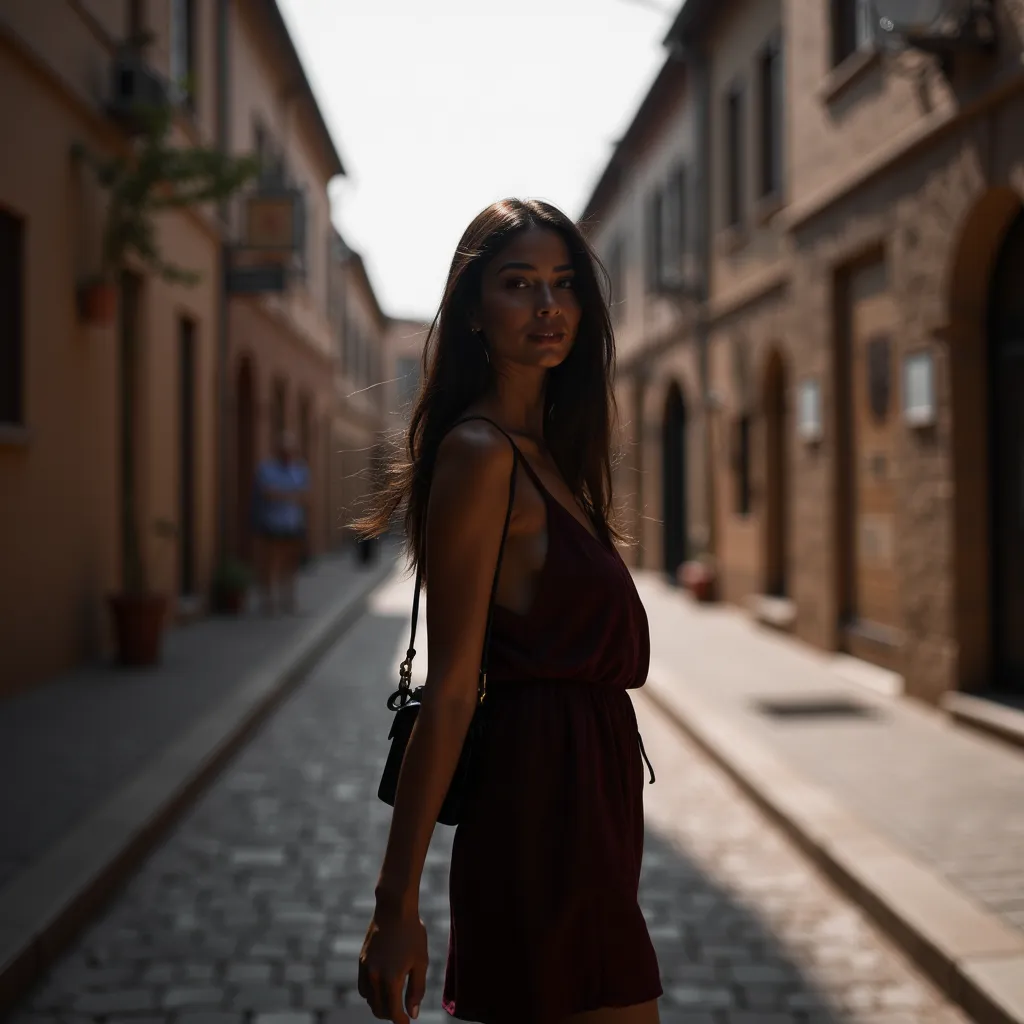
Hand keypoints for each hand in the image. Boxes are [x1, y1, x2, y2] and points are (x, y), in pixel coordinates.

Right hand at [358, 907, 427, 1021]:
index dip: (401, 1021)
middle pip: (379, 1009)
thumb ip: (417, 990)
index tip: (407, 1023)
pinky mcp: (361, 960)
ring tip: (392, 1001)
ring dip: (379, 1005)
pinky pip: (363, 986)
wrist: (394, 908)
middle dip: (390, 1015)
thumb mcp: (421, 961)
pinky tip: (381, 988)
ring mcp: (366, 968)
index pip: (393, 1012)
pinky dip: (371, 993)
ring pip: (369, 999)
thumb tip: (413, 1014)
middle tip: (402, 1013)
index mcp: (391, 978)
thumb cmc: (412, 933)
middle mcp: (375, 976)